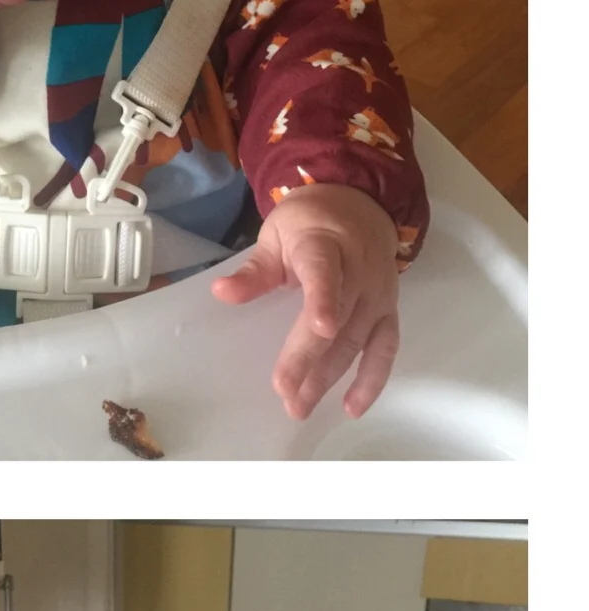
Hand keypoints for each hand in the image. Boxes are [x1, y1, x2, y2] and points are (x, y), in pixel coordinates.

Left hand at [211, 183, 399, 418]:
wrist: (360, 203)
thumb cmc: (308, 222)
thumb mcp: (275, 235)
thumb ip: (253, 270)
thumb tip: (221, 292)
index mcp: (326, 247)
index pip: (326, 275)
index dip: (324, 300)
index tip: (321, 328)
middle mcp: (359, 273)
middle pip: (339, 320)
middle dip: (312, 359)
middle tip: (286, 395)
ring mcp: (378, 294)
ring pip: (357, 340)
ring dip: (331, 377)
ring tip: (300, 407)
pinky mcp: (388, 310)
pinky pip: (385, 347)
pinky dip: (372, 378)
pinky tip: (351, 407)